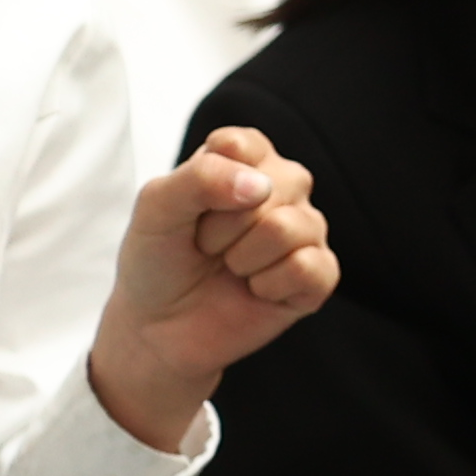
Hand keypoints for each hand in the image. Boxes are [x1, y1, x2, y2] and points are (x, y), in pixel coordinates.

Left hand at [89, 126, 336, 450]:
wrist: (157, 328)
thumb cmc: (158, 259)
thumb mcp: (155, 208)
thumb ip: (200, 178)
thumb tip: (260, 186)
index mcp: (246, 158)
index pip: (238, 147)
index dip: (205, 187)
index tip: (190, 212)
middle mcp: (284, 186)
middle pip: (267, 189)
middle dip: (221, 229)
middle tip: (208, 247)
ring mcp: (306, 230)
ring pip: (287, 228)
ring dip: (242, 259)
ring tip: (231, 268)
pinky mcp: (319, 274)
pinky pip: (308, 268)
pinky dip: (268, 286)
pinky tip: (256, 290)